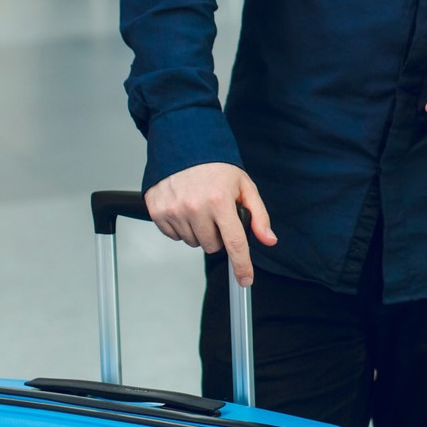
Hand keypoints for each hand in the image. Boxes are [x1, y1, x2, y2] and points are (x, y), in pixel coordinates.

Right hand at [145, 163, 276, 286]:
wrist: (184, 146)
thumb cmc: (216, 166)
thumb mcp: (244, 186)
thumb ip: (258, 215)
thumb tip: (268, 239)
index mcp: (220, 201)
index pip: (234, 243)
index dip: (242, 265)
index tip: (245, 279)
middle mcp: (195, 207)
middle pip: (212, 247)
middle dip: (217, 235)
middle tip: (216, 214)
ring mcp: (174, 210)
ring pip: (193, 242)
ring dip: (199, 231)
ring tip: (199, 207)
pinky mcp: (158, 211)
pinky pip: (173, 236)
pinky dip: (181, 227)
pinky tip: (184, 208)